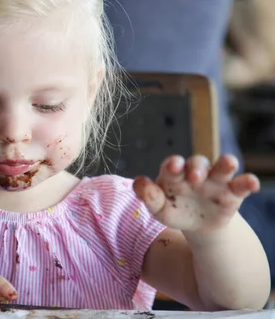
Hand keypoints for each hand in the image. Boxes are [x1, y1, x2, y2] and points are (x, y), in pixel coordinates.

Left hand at [133, 155, 259, 232]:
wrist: (198, 227)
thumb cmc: (175, 211)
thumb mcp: (160, 209)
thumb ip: (149, 196)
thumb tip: (137, 182)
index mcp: (174, 174)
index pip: (173, 165)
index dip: (173, 164)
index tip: (173, 166)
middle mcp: (195, 172)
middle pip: (197, 162)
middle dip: (197, 167)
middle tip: (195, 177)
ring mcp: (215, 180)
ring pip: (221, 167)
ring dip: (224, 164)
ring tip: (229, 162)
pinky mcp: (233, 192)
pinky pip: (242, 183)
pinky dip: (248, 181)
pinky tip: (252, 183)